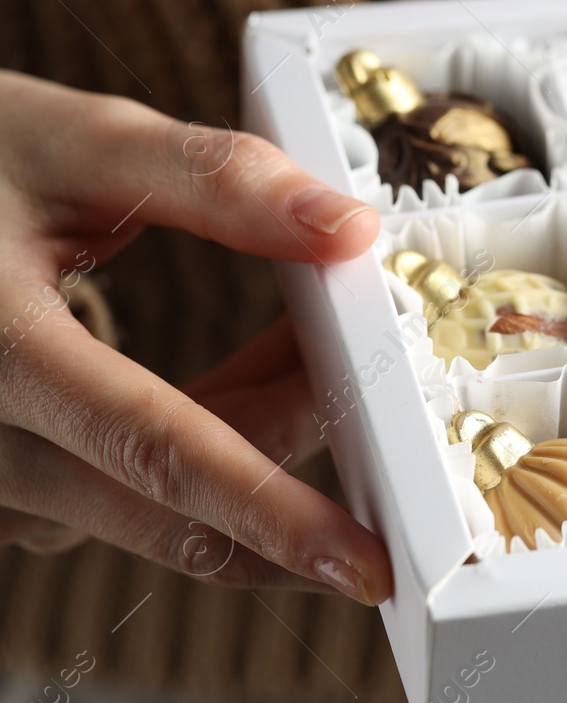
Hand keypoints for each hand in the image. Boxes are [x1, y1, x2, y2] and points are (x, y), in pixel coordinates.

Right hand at [0, 72, 392, 603]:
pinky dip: (213, 446)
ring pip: (159, 505)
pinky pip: (130, 491)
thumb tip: (349, 230)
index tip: (368, 561)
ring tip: (324, 354)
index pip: (156, 449)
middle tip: (391, 417)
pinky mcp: (7, 487)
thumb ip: (210, 179)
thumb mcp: (67, 141)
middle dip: (295, 473)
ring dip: (260, 446)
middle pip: (173, 500)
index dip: (271, 512)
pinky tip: (264, 376)